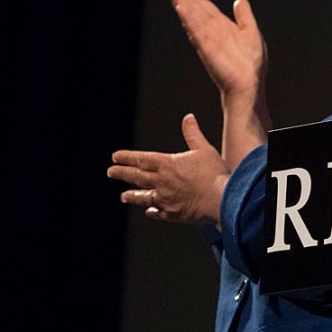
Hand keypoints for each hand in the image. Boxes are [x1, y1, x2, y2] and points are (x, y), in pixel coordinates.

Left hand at [109, 113, 229, 226]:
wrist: (220, 199)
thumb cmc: (214, 173)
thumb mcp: (204, 149)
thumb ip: (193, 133)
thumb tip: (188, 118)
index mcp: (167, 165)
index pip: (142, 159)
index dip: (127, 157)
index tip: (115, 157)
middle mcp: (162, 182)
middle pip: (137, 177)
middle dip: (122, 173)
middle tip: (111, 172)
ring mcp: (165, 199)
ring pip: (143, 197)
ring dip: (132, 196)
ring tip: (123, 196)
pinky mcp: (172, 214)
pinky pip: (157, 212)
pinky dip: (151, 211)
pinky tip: (149, 211)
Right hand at [161, 0, 266, 107]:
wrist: (250, 84)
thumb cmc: (250, 64)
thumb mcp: (251, 32)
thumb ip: (244, 16)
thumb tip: (239, 0)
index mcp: (220, 26)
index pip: (202, 6)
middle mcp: (211, 31)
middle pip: (193, 7)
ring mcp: (208, 39)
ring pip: (192, 15)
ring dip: (180, 1)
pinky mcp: (208, 48)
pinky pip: (197, 31)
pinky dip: (189, 20)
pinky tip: (180, 8)